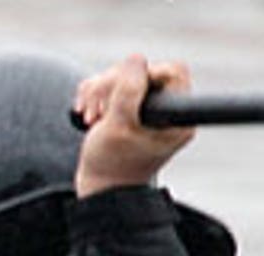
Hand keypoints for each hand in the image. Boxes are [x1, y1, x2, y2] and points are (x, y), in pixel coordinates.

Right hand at [71, 55, 195, 196]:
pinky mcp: (129, 109)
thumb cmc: (111, 164)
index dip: (143, 75)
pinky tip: (86, 114)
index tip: (120, 96)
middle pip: (143, 71)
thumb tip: (137, 59)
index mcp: (176, 118)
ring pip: (124, 76)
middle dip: (112, 86)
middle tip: (97, 112)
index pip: (171, 71)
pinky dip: (94, 95)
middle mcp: (166, 111)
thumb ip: (128, 91)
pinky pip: (111, 86)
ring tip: (90, 117)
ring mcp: (147, 110)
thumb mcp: (118, 126)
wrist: (98, 189)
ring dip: (99, 91)